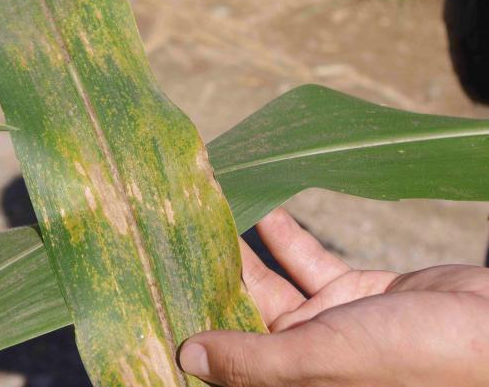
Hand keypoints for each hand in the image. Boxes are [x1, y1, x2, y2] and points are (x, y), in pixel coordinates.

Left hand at [179, 209, 488, 386]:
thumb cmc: (418, 359)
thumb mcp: (326, 360)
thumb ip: (255, 360)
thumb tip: (187, 356)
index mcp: (292, 382)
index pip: (226, 354)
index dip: (193, 323)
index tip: (158, 284)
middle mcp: (303, 357)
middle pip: (242, 311)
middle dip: (213, 274)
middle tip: (176, 234)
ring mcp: (329, 324)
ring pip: (272, 281)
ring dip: (244, 248)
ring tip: (212, 211)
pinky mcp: (353, 292)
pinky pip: (309, 260)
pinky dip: (286, 235)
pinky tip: (263, 207)